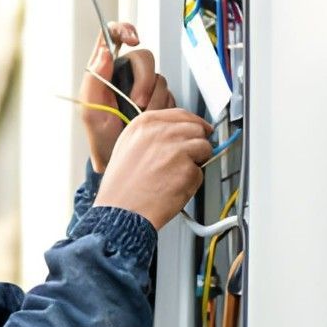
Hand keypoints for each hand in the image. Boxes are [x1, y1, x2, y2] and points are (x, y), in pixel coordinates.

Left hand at [81, 22, 174, 171]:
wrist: (121, 160)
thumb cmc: (101, 138)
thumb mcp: (91, 111)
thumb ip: (94, 79)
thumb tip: (103, 52)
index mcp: (105, 71)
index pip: (113, 36)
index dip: (124, 29)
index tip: (133, 39)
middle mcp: (125, 75)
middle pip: (144, 58)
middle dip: (145, 80)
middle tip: (138, 103)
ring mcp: (144, 87)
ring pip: (159, 78)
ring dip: (153, 99)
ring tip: (142, 117)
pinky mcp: (159, 100)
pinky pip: (169, 95)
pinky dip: (163, 107)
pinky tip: (152, 119)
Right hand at [93, 108, 213, 228]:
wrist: (121, 211)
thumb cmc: (122, 186)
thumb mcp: (128, 146)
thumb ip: (154, 135)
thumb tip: (179, 134)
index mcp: (145, 123)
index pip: (182, 114)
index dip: (194, 124)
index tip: (199, 131)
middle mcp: (162, 132)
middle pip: (197, 129)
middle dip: (197, 144)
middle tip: (185, 160)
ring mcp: (176, 149)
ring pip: (205, 148)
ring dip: (196, 163)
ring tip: (174, 176)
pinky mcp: (188, 169)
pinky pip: (200, 173)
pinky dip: (191, 183)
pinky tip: (172, 188)